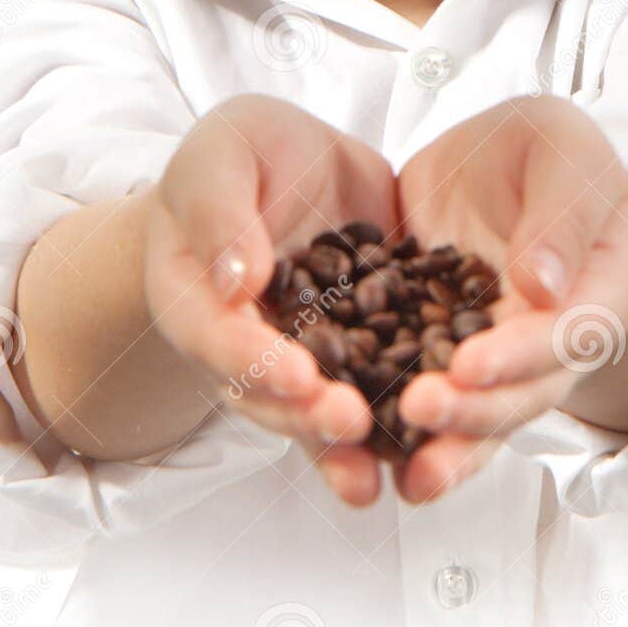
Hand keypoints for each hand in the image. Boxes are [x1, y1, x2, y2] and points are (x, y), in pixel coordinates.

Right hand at [142, 93, 399, 505]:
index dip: (254, 362)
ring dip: (345, 444)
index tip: (296, 375)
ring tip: (377, 471)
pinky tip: (428, 447)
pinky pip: (375, 387)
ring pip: (320, 409)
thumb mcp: (223, 155)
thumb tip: (237, 279)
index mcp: (199, 299)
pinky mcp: (361, 345)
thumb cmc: (238, 155)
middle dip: (309, 415)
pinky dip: (396, 421)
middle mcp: (250, 344)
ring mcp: (307, 352)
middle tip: (351, 421)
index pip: (219, 339)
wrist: (290, 160)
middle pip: (271, 394)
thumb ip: (221, 211)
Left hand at [392, 96, 627, 503]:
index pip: (568, 334)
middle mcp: (552, 342)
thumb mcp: (562, 153)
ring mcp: (497, 357)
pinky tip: (363, 453)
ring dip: (446, 447)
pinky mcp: (440, 354)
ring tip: (409, 477)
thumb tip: (543, 286)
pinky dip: (398, 429)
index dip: (521, 355)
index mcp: (598, 291)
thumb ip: (559, 213)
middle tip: (420, 410)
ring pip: (480, 415)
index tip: (471, 364)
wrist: (500, 159)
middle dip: (473, 411)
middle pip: (523, 394)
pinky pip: (425, 397)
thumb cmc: (550, 151)